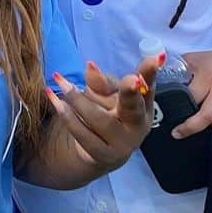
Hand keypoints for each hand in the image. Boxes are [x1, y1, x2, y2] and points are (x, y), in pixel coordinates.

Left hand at [48, 56, 157, 173]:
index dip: (151, 73)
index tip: (157, 57)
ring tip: (60, 81)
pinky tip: (54, 100)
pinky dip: (66, 115)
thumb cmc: (107, 113)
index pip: (148, 86)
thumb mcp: (106, 95)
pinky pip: (82, 133)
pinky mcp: (102, 155)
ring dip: (77, 98)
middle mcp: (138, 125)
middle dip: (132, 92)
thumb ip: (102, 82)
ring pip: (100, 118)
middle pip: (133, 107)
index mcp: (143, 106)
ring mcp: (122, 144)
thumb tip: (90, 66)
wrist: (98, 152)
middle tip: (131, 78)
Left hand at [173, 46, 211, 137]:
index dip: (178, 110)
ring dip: (207, 124)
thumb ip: (176, 70)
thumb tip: (154, 78)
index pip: (190, 98)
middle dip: (190, 128)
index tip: (167, 118)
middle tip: (177, 133)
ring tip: (199, 117)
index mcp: (207, 77)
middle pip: (205, 117)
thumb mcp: (193, 60)